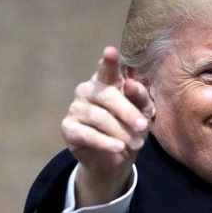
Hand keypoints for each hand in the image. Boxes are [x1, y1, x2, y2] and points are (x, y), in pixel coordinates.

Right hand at [61, 46, 154, 206]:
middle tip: (143, 126)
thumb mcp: (142, 115)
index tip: (111, 51)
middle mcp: (87, 90)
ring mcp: (75, 108)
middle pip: (107, 95)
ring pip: (99, 117)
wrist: (114, 160)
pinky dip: (105, 142)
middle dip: (127, 112)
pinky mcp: (68, 128)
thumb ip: (141, 99)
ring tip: (137, 143)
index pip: (107, 70)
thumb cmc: (129, 130)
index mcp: (106, 82)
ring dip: (121, 132)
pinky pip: (87, 134)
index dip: (108, 62)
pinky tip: (118, 148)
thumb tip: (132, 84)